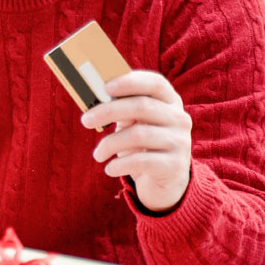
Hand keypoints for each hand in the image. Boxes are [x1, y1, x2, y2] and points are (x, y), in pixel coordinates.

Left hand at [81, 70, 191, 212]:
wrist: (165, 183)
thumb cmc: (143, 146)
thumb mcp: (135, 124)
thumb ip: (122, 108)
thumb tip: (94, 98)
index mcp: (170, 102)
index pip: (156, 83)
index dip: (130, 82)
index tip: (105, 87)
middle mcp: (179, 118)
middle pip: (142, 106)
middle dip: (109, 111)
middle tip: (85, 120)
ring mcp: (179, 141)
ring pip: (138, 135)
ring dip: (110, 144)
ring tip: (98, 154)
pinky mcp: (174, 165)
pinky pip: (140, 161)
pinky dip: (119, 164)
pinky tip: (109, 168)